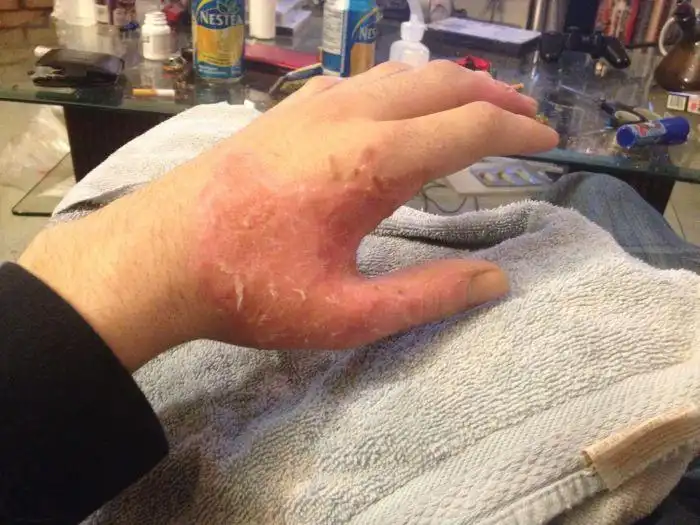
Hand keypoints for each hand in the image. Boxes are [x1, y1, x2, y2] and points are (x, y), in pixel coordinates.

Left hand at [20, 61, 557, 369]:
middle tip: (526, 119)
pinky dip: (400, 85)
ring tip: (476, 106)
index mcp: (373, 162)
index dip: (518, 133)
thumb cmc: (250, 290)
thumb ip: (426, 297)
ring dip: (448, 85)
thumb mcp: (345, 314)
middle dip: (494, 99)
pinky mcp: (287, 110)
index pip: (470, 129)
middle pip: (443, 86)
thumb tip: (496, 281)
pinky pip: (360, 80)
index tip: (548, 143)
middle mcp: (350, 117)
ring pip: (401, 74)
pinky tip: (400, 105)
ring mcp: (314, 106)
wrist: (159, 256)